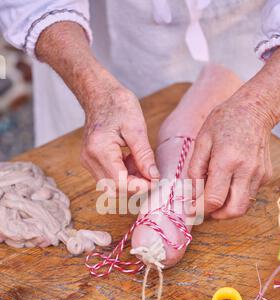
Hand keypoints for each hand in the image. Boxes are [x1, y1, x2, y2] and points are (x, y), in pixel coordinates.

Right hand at [81, 71, 159, 190]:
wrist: (99, 94)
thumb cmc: (117, 104)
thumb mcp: (136, 127)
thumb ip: (144, 155)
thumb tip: (153, 177)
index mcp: (100, 149)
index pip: (119, 182)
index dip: (139, 187)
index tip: (155, 181)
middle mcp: (90, 159)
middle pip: (114, 188)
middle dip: (135, 186)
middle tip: (151, 174)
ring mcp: (88, 162)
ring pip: (112, 186)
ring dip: (130, 180)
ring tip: (140, 163)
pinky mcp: (91, 162)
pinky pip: (109, 177)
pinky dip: (123, 174)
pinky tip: (131, 160)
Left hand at [189, 47, 279, 219]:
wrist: (254, 109)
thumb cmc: (224, 121)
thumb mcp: (202, 140)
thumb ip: (195, 169)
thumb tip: (192, 193)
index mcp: (227, 161)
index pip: (214, 199)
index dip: (200, 209)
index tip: (192, 210)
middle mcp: (247, 170)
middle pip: (233, 210)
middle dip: (216, 215)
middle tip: (204, 209)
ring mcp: (259, 174)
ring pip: (243, 206)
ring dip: (227, 207)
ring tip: (215, 195)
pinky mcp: (266, 175)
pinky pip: (250, 194)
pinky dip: (237, 196)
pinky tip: (229, 182)